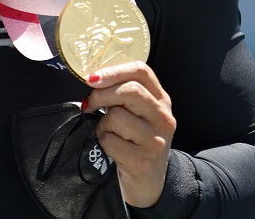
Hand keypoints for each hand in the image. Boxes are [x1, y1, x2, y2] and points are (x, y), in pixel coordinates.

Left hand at [83, 61, 175, 207]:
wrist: (148, 185)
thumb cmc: (135, 142)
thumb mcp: (137, 114)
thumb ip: (122, 94)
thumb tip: (92, 79)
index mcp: (161, 100)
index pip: (142, 71)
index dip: (114, 70)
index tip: (92, 77)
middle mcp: (163, 118)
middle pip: (130, 90)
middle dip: (102, 95)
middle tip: (90, 104)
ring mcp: (156, 140)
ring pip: (116, 116)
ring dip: (103, 124)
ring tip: (109, 132)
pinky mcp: (143, 161)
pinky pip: (110, 140)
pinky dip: (103, 142)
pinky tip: (112, 148)